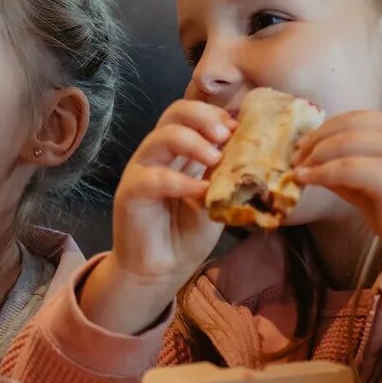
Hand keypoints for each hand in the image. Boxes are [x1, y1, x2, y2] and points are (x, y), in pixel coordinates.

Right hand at [83, 100, 234, 333]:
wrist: (163, 268)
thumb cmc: (188, 232)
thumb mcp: (216, 198)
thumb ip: (225, 175)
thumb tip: (251, 153)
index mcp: (180, 150)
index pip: (194, 115)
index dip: (217, 115)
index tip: (241, 128)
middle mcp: (159, 153)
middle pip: (175, 113)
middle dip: (204, 117)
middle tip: (227, 135)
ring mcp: (142, 169)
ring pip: (161, 137)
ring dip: (193, 143)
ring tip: (216, 159)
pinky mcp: (130, 192)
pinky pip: (153, 178)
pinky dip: (180, 182)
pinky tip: (201, 193)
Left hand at [292, 111, 381, 279]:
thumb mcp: (374, 185)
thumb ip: (348, 168)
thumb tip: (311, 160)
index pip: (359, 118)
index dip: (327, 128)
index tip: (305, 143)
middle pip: (348, 126)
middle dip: (316, 140)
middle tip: (295, 156)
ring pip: (343, 145)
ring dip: (313, 156)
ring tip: (297, 170)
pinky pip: (343, 169)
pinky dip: (319, 173)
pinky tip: (304, 180)